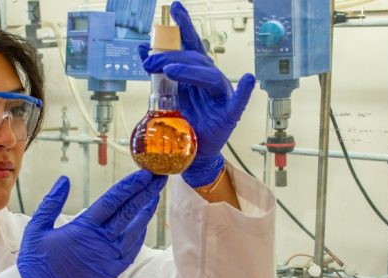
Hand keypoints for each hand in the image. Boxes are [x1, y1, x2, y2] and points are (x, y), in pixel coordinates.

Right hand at [17, 170, 166, 277]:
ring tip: (154, 196)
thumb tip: (64, 180)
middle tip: (158, 177)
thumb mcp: (37, 227)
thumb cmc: (36, 262)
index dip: (130, 186)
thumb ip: (52, 202)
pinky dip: (139, 235)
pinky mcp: (111, 272)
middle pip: (129, 212)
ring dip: (146, 212)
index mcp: (83, 228)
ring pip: (135, 231)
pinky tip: (143, 224)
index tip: (143, 174)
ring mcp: (108, 258)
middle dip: (146, 192)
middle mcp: (100, 242)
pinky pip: (132, 251)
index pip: (113, 200)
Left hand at [138, 1, 255, 187]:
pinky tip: (247, 79)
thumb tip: (141, 48)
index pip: (190, 44)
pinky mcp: (228, 115)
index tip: (175, 6)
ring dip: (189, 70)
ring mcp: (220, 96)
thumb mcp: (164, 93)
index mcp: (195, 72)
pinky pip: (238, 101)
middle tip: (149, 63)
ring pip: (208, 76)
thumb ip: (156, 71)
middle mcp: (209, 79)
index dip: (184, 24)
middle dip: (170, 57)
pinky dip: (243, 90)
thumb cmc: (183, 121)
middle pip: (194, 60)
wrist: (191, 152)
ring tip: (170, 71)